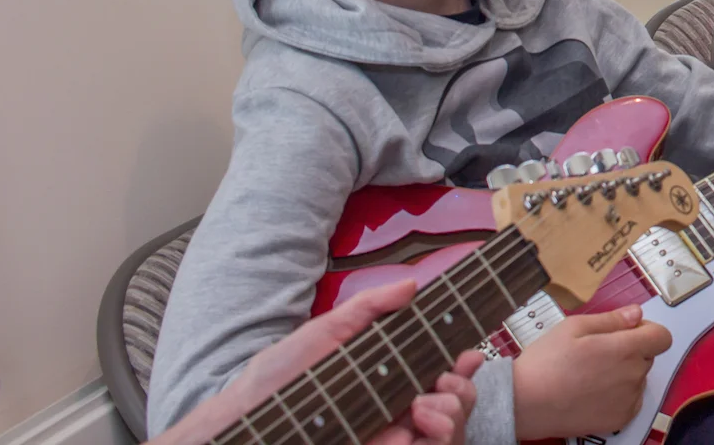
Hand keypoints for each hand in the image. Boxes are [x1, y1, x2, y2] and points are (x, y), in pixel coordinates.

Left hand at [148, 281, 480, 444]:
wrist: (243, 420)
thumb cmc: (279, 375)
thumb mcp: (326, 332)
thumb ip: (370, 308)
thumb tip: (410, 283)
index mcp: (388, 379)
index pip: (441, 373)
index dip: (463, 365)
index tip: (470, 353)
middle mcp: (394, 411)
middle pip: (454, 406)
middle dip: (463, 393)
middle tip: (446, 382)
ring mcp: (387, 437)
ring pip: (444, 434)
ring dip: (450, 419)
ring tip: (425, 407)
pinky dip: (421, 444)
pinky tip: (404, 432)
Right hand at [513, 305, 671, 438]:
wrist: (525, 402)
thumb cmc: (546, 361)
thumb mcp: (574, 326)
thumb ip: (611, 319)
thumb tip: (637, 314)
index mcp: (624, 349)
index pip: (662, 337)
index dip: (647, 330)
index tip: (627, 331)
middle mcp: (633, 376)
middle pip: (647, 356)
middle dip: (630, 349)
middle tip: (597, 351)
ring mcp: (628, 401)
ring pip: (637, 378)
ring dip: (624, 372)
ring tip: (590, 373)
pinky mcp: (619, 420)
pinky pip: (630, 400)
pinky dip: (619, 394)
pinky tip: (593, 391)